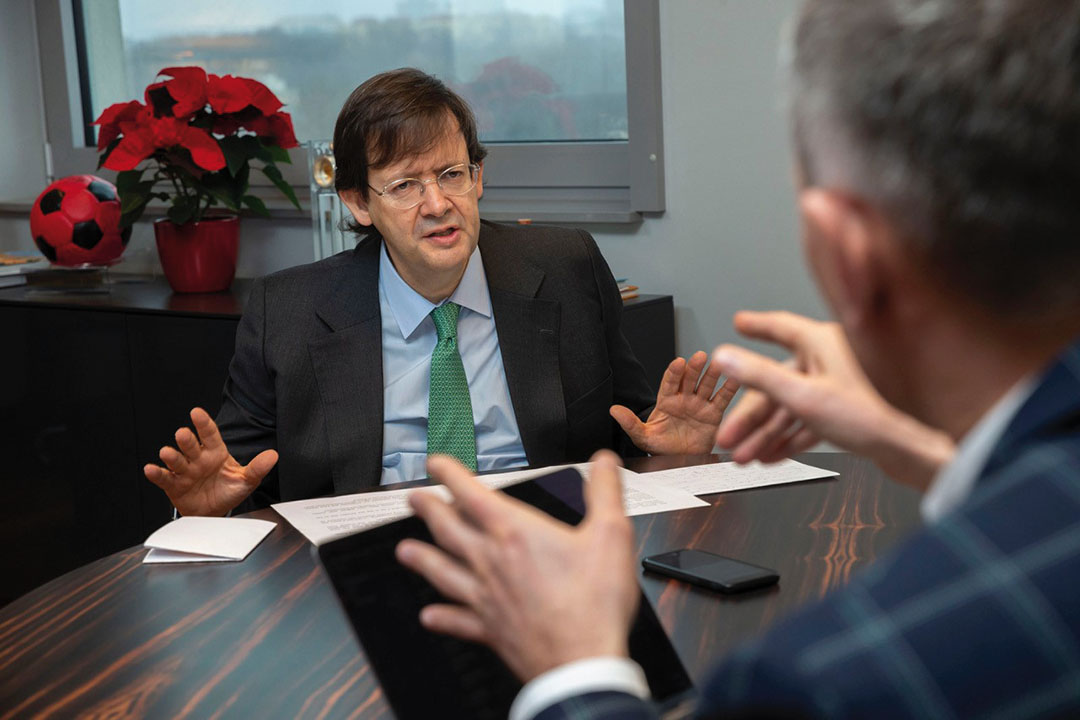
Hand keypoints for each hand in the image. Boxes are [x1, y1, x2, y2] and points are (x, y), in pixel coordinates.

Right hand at [143, 407, 277, 515]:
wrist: (214, 512)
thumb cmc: (227, 491)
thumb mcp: (246, 480)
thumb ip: (258, 468)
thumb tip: (273, 456)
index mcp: (215, 452)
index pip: (210, 434)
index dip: (203, 423)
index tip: (197, 412)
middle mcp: (198, 458)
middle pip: (190, 445)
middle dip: (186, 439)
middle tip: (183, 434)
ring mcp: (185, 471)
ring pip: (176, 460)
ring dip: (171, 456)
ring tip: (167, 452)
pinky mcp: (174, 485)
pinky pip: (164, 478)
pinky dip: (156, 474)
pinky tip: (150, 469)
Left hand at [396, 451, 639, 681]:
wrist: (582, 663)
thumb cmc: (593, 604)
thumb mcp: (611, 534)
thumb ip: (605, 491)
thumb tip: (603, 463)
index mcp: (515, 534)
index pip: (471, 495)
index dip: (450, 474)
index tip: (435, 464)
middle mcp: (492, 563)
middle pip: (448, 530)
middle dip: (428, 510)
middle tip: (413, 499)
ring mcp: (487, 599)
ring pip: (443, 573)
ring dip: (422, 558)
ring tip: (405, 550)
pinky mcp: (490, 630)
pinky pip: (458, 620)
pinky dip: (442, 616)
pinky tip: (429, 615)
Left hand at [611, 351, 739, 454]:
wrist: (680, 463)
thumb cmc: (662, 448)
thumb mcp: (643, 437)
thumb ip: (630, 423)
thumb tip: (614, 410)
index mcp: (666, 401)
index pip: (669, 383)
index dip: (674, 373)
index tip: (678, 363)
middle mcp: (684, 399)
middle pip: (690, 379)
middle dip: (694, 368)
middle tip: (700, 357)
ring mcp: (699, 404)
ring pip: (706, 385)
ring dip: (712, 374)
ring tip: (718, 364)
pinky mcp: (714, 414)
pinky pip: (722, 399)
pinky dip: (729, 389)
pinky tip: (736, 378)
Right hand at [712, 311, 952, 489]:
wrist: (913, 449)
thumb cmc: (873, 416)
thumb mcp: (803, 397)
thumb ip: (759, 376)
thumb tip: (725, 356)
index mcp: (822, 342)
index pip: (780, 326)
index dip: (756, 326)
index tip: (741, 322)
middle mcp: (832, 358)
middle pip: (778, 381)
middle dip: (750, 415)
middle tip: (727, 434)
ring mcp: (841, 383)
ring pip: (793, 404)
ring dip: (767, 433)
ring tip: (746, 456)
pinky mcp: (849, 409)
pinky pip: (810, 418)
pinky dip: (790, 436)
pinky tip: (773, 455)